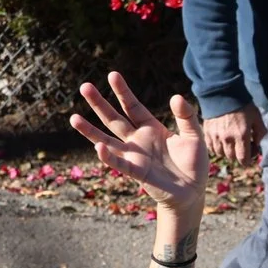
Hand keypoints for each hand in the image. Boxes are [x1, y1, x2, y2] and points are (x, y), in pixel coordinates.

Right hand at [69, 72, 206, 208]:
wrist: (193, 192)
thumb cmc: (193, 163)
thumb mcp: (194, 135)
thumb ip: (186, 116)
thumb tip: (176, 97)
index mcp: (151, 127)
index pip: (133, 106)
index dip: (123, 92)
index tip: (112, 75)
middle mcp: (138, 139)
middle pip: (114, 119)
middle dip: (99, 103)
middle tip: (84, 87)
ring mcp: (134, 155)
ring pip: (107, 140)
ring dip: (90, 130)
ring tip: (73, 118)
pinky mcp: (136, 172)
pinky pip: (119, 163)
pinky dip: (108, 156)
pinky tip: (98, 147)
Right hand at [200, 109, 259, 164]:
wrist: (223, 92)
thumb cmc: (243, 104)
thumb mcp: (257, 117)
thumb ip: (260, 132)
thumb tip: (257, 144)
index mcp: (241, 135)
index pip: (243, 159)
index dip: (247, 161)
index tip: (248, 158)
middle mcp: (227, 138)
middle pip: (231, 157)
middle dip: (238, 155)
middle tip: (241, 147)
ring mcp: (216, 136)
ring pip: (220, 153)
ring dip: (226, 151)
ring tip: (231, 143)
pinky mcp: (207, 132)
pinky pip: (211, 147)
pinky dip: (216, 147)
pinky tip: (221, 141)